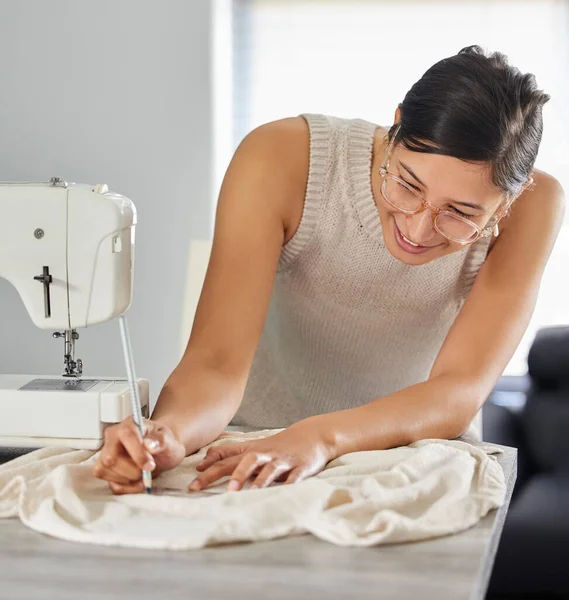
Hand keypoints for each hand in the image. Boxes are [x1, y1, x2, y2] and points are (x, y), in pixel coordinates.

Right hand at [92, 417, 185, 494]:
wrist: (163, 450)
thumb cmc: (163, 442)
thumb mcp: (168, 439)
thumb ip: (160, 440)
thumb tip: (148, 444)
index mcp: (129, 425)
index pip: (126, 436)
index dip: (138, 454)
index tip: (150, 465)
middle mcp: (113, 438)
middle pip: (110, 459)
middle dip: (132, 470)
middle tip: (148, 470)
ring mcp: (107, 454)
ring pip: (106, 472)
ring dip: (129, 480)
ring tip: (144, 475)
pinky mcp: (106, 471)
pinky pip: (112, 485)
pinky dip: (128, 488)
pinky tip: (138, 482)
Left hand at [189, 421, 334, 491]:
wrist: (313, 435)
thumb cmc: (278, 445)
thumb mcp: (253, 447)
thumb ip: (229, 454)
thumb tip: (203, 462)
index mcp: (252, 450)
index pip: (227, 457)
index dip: (210, 468)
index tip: (193, 481)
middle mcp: (265, 454)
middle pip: (244, 461)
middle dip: (226, 475)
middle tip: (209, 487)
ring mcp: (283, 460)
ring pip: (267, 469)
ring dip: (254, 481)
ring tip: (241, 493)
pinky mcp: (301, 467)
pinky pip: (293, 477)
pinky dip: (287, 485)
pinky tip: (281, 495)